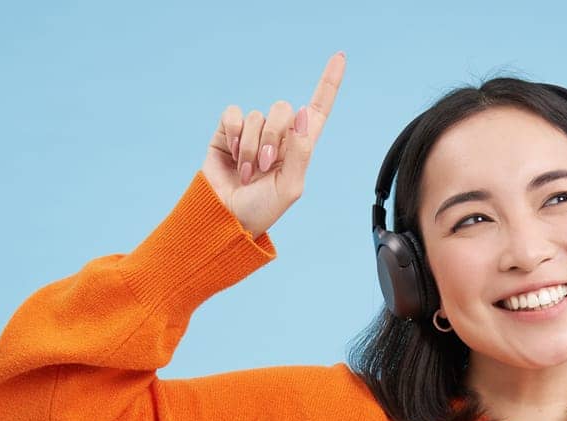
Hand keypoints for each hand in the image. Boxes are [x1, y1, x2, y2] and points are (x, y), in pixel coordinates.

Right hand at [200, 51, 345, 239]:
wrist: (226, 217)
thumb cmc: (262, 209)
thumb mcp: (290, 187)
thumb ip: (300, 151)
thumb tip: (304, 113)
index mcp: (300, 147)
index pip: (318, 110)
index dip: (328, 84)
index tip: (340, 57)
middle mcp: (278, 135)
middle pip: (283, 109)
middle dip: (273, 137)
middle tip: (264, 166)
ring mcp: (252, 132)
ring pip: (256, 116)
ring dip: (250, 147)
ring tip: (247, 172)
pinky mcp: (227, 131)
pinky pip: (234, 114)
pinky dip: (233, 135)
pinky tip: (231, 154)